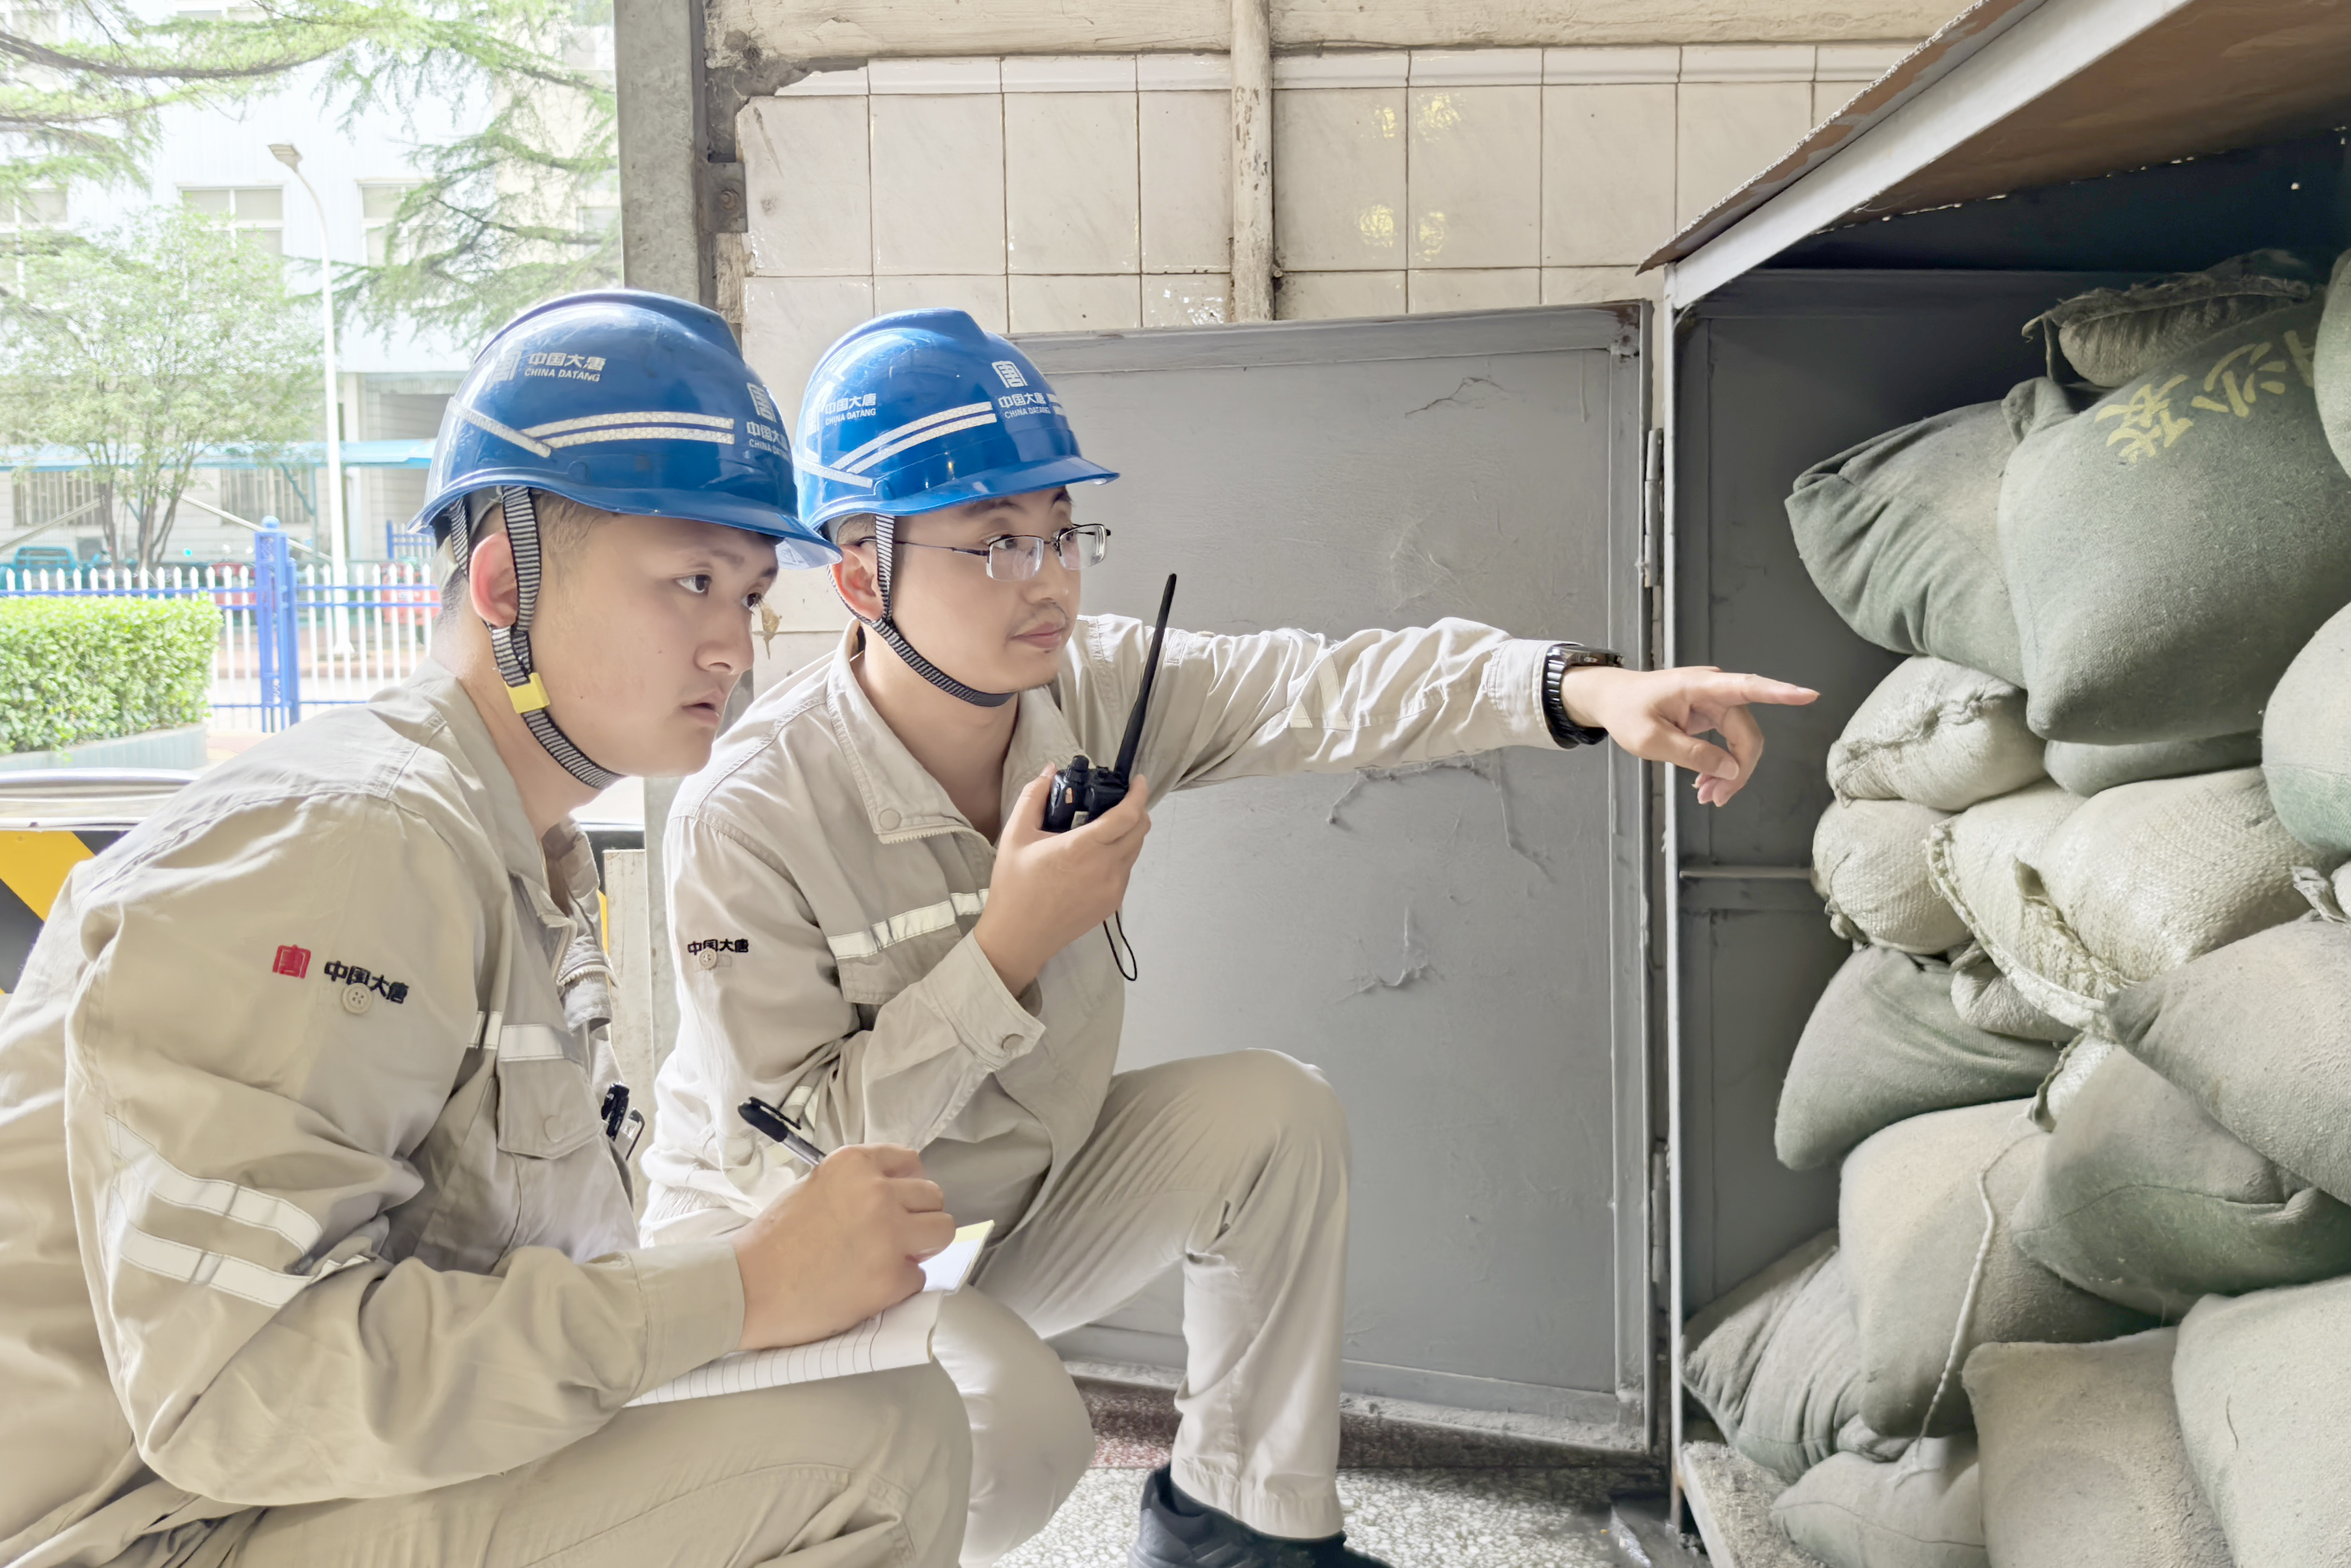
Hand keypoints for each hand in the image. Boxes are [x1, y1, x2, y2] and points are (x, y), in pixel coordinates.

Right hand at [731, 1143, 953, 1349]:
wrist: (744, 1288)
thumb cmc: (771, 1243)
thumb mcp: (814, 1188)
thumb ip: (856, 1185)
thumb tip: (894, 1195)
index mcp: (854, 1165)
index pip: (911, 1163)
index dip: (906, 1187)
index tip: (898, 1202)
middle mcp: (877, 1193)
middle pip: (933, 1197)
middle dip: (917, 1218)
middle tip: (893, 1236)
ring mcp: (888, 1236)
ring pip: (942, 1231)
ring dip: (921, 1247)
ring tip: (889, 1259)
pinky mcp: (890, 1279)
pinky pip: (919, 1277)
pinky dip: (900, 1285)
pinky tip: (868, 1287)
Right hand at [974, 766, 1151, 992]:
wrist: (1019, 937)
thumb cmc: (1014, 886)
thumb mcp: (1015, 836)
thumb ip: (1033, 797)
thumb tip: (1049, 770)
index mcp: (1083, 848)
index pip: (1128, 815)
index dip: (1139, 794)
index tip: (1139, 781)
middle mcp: (1106, 868)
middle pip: (1140, 831)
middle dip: (1137, 810)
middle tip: (1121, 800)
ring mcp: (1113, 889)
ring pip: (1135, 851)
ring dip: (1129, 833)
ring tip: (1106, 827)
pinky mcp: (1112, 904)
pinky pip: (1126, 871)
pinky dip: (1121, 855)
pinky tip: (1098, 855)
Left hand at [1558, 664, 1817, 806]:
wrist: (1612, 700)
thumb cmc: (1627, 711)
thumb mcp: (1651, 740)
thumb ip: (1692, 754)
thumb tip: (1731, 769)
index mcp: (1699, 686)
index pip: (1747, 687)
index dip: (1780, 693)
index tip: (1808, 694)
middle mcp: (1714, 690)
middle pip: (1746, 733)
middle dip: (1738, 770)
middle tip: (1715, 799)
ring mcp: (1715, 702)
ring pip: (1740, 742)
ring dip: (1730, 772)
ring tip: (1707, 795)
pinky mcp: (1712, 714)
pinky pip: (1728, 743)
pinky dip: (1721, 766)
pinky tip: (1707, 784)